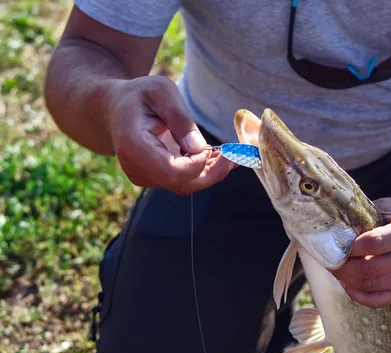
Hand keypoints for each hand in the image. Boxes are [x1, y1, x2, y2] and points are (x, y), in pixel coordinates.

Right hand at [106, 75, 234, 193]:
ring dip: (211, 173)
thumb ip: (179, 118)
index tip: (211, 146)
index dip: (197, 164)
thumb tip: (199, 148)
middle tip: (237, 155)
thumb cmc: (139, 95)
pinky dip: (203, 172)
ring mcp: (144, 176)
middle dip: (213, 172)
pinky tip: (219, 157)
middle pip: (181, 184)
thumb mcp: (161, 92)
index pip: (171, 171)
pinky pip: (182, 182)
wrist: (115, 108)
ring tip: (232, 155)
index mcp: (133, 145)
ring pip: (185, 186)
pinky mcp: (154, 178)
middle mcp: (135, 167)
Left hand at [331, 197, 390, 308]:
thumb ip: (372, 215)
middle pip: (372, 268)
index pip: (376, 243)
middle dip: (344, 266)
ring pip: (373, 285)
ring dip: (348, 280)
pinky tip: (348, 285)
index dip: (352, 247)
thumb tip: (341, 226)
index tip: (336, 244)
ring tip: (335, 270)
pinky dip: (360, 296)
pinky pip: (381, 300)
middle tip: (329, 260)